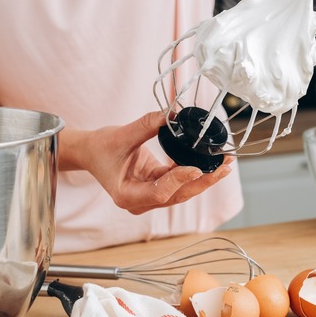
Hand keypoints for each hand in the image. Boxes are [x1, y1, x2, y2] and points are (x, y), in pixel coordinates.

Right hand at [72, 111, 232, 214]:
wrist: (90, 153)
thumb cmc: (100, 148)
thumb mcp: (121, 135)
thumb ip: (147, 125)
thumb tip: (173, 114)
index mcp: (127, 195)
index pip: (160, 191)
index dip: (179, 180)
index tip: (196, 167)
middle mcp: (140, 201)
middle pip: (177, 195)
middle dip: (203, 181)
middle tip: (224, 167)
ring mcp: (149, 197)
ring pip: (182, 191)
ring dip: (204, 178)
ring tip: (225, 164)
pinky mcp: (156, 188)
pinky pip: (179, 182)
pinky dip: (195, 172)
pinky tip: (211, 162)